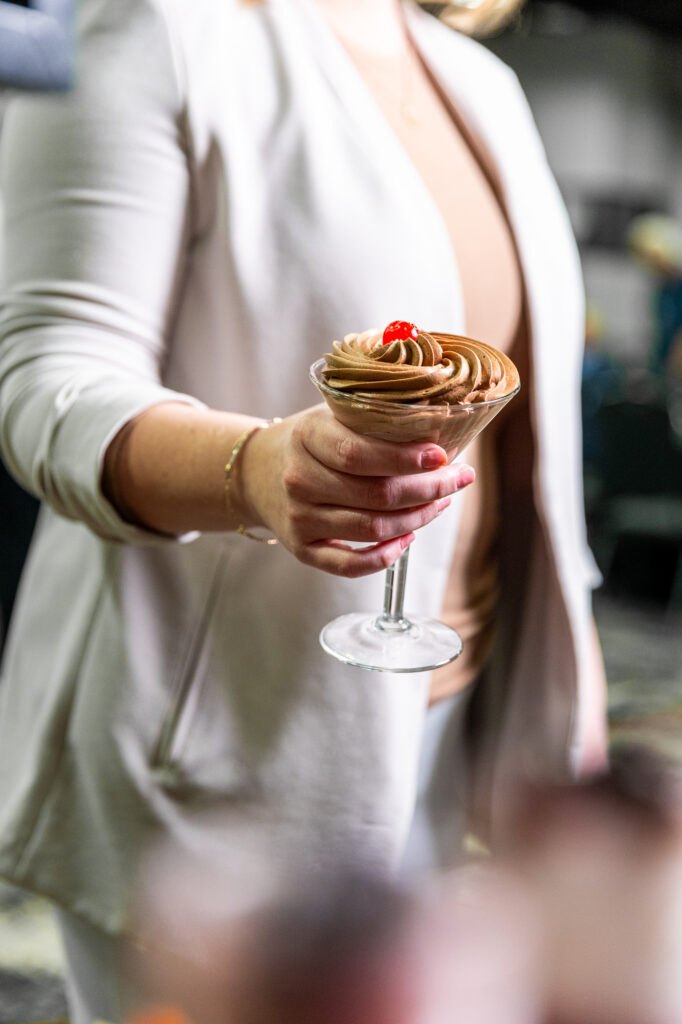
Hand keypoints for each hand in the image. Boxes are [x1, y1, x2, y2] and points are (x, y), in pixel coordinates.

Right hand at [238, 404, 474, 577]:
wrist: (258, 471)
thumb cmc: (312, 441)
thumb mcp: (334, 415)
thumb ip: (377, 419)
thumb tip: (445, 426)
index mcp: (307, 437)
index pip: (359, 454)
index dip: (405, 459)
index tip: (443, 456)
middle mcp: (299, 480)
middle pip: (375, 495)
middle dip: (428, 490)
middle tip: (458, 478)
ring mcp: (299, 518)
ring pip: (371, 529)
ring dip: (417, 519)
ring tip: (440, 502)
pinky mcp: (302, 548)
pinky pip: (349, 565)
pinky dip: (385, 557)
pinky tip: (408, 538)